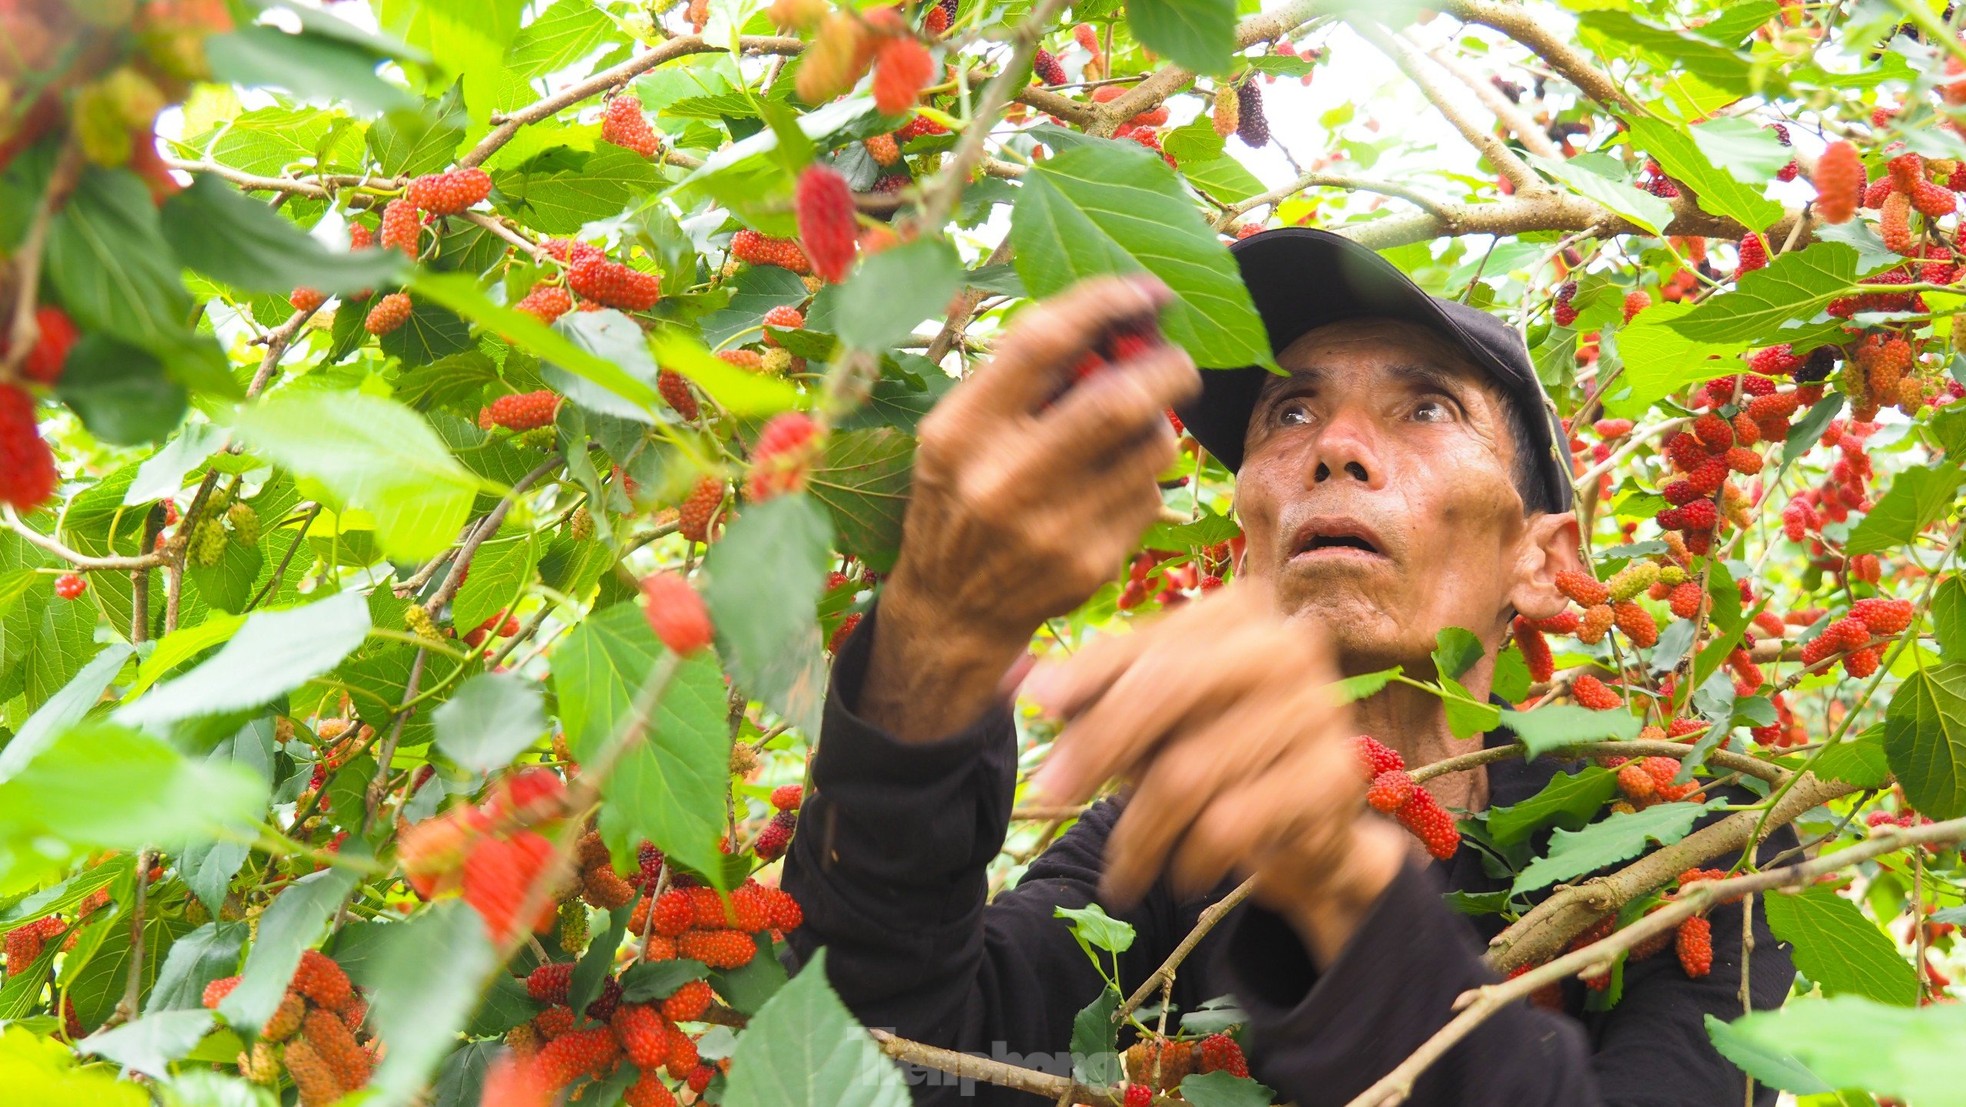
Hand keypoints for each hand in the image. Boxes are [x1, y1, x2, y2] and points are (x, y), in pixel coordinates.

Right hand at [863, 275, 1200, 741]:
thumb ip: (1018, 380)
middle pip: (1118, 398)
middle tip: (1176, 358)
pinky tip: (1109, 487)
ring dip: (1157, 423)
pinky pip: (1150, 494)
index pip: (1042, 341)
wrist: (952, 610)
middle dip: (1166, 365)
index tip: (1144, 291)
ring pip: (1151, 446)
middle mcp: (1005, 480)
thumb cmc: (960, 497)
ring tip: (1130, 429)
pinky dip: (1142, 476)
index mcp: (961, 432)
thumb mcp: (955, 433)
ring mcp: (1053, 528)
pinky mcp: (1093, 563)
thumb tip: (1115, 321)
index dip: (1104, 302)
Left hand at [1022, 583, 1404, 960]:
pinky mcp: (1333, 775)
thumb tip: (1021, 686)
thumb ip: (1094, 696)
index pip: (1148, 642)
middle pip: (1167, 690)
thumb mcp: (1151, 721)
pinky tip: (1179, 873)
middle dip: (1098, 746)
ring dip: (1138, 831)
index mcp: (1240, 612)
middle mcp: (1285, 645)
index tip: (1035, 706)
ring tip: (1120, 870)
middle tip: (1050, 793)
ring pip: (1189, 770)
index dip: (1086, 674)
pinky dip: (1190, 855)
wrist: (1310, 832)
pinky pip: (1231, 822)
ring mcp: (1317, 707)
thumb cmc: (1215, 756)